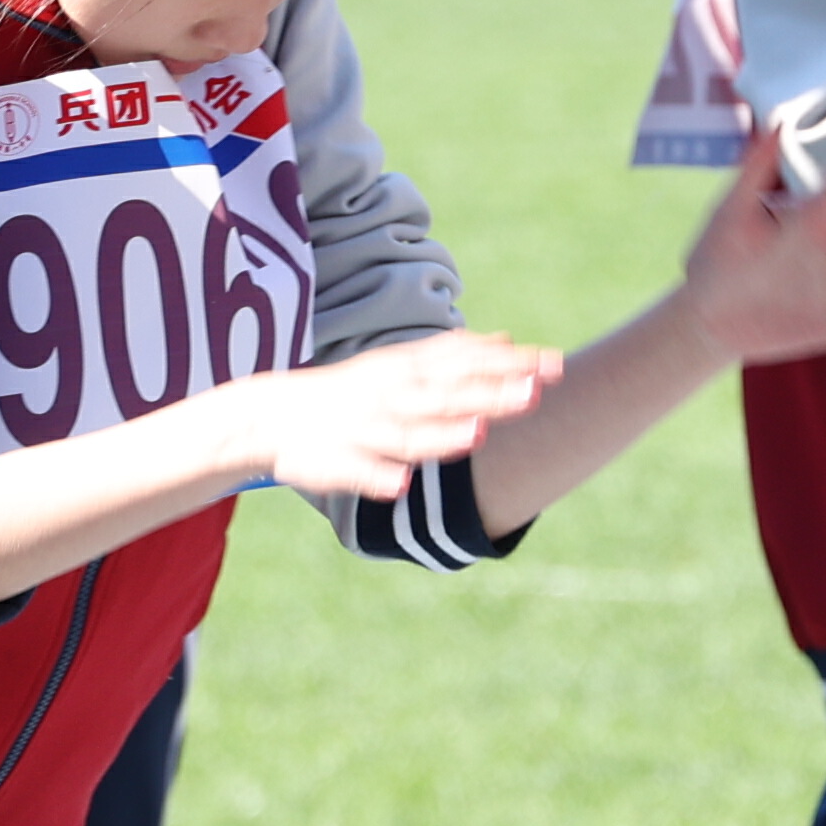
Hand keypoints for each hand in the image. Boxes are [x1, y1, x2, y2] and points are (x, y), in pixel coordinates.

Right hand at [233, 330, 561, 503]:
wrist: (270, 417)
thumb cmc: (349, 394)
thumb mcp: (399, 364)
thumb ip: (450, 355)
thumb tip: (506, 340)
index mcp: (405, 372)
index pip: (464, 364)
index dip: (507, 365)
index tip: (554, 366)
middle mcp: (388, 396)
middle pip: (446, 395)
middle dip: (489, 393)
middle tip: (536, 392)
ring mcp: (362, 429)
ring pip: (407, 432)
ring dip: (441, 434)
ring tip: (477, 434)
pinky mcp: (334, 462)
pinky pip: (358, 469)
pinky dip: (379, 477)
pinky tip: (402, 486)